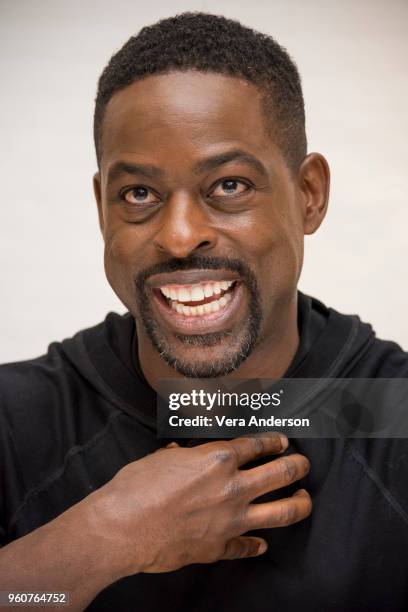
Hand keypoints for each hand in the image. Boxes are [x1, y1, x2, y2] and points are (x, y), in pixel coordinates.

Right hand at [92, 433, 310, 575]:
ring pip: (281, 512)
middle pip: (281, 473)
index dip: (275, 441)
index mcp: (217, 459)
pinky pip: (247, 547)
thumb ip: (181, 456)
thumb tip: (181, 453)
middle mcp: (232, 487)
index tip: (284, 442)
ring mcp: (230, 520)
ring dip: (299, 504)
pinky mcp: (219, 547)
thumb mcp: (160, 458)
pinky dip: (256, 545)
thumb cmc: (135, 487)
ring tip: (305, 499)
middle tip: (304, 464)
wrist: (121, 529)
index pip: (257, 445)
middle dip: (298, 466)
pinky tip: (262, 545)